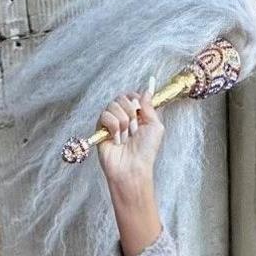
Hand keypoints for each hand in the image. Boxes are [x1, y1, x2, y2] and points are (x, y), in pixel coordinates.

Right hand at [95, 91, 165, 255]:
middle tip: (134, 130)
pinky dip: (114, 128)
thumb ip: (150, 106)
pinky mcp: (99, 129)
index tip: (141, 113)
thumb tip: (148, 87)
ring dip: (123, 122)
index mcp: (136, 114)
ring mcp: (110, 122)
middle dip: (132, 114)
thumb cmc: (146, 151)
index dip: (137, 101)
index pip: (132, 95)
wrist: (132, 168)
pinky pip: (105, 115)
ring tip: (125, 138)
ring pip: (113, 105)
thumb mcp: (155, 126)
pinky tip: (116, 140)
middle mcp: (122, 116)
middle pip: (122, 97)